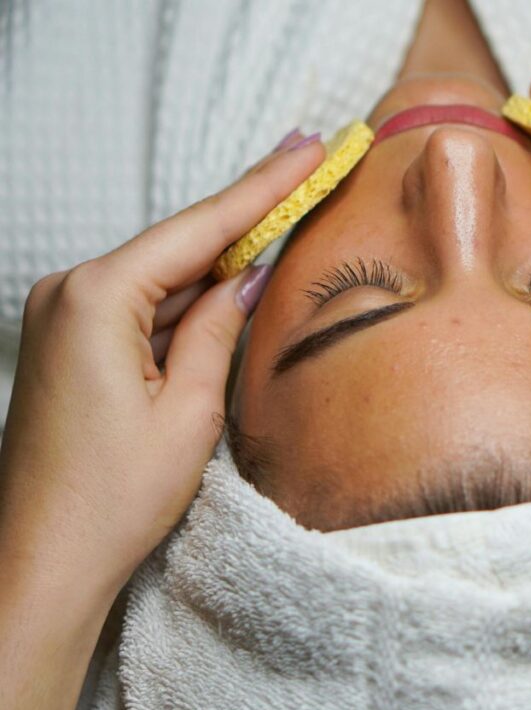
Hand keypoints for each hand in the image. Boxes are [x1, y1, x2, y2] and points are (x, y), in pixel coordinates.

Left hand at [0, 130, 324, 594]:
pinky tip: (232, 283)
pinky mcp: (71, 346)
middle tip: (307, 165)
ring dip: (222, 259)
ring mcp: (65, 319)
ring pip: (163, 276)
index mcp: (98, 299)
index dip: (265, 187)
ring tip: (286, 220)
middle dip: (248, 212)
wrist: (43, 563)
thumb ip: (218, 329)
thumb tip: (246, 276)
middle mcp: (70, 294)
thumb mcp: (190, 411)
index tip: (308, 146)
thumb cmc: (112, 499)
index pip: (201, 228)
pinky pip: (142, 307)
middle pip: (180, 243)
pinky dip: (189, 299)